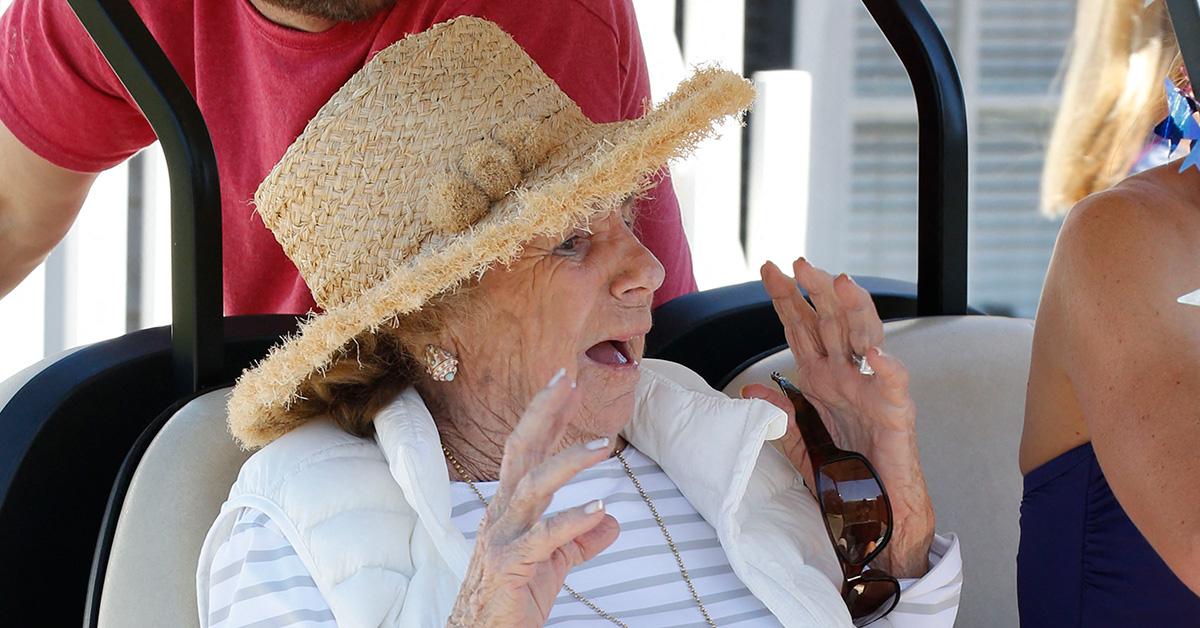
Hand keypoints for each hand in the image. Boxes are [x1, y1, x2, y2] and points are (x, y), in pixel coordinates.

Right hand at [447, 371, 619, 626]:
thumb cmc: (513, 596)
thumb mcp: (554, 564)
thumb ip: (579, 539)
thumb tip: (613, 522)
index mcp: (511, 507)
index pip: (528, 450)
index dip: (547, 415)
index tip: (567, 382)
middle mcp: (503, 513)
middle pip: (520, 451)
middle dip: (543, 413)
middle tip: (567, 380)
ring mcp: (503, 537)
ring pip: (532, 486)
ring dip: (568, 462)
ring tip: (602, 446)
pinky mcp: (510, 565)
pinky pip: (543, 538)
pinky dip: (571, 521)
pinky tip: (599, 509)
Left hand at [742, 258, 933, 577]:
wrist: (877, 510)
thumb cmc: (844, 473)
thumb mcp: (798, 442)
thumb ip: (778, 414)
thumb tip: (749, 388)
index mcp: (822, 377)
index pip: (802, 327)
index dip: (787, 298)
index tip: (769, 269)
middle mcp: (847, 375)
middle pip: (832, 321)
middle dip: (817, 290)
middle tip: (800, 263)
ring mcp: (872, 389)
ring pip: (866, 337)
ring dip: (855, 309)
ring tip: (842, 282)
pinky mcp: (896, 413)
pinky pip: (893, 385)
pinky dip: (887, 367)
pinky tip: (877, 352)